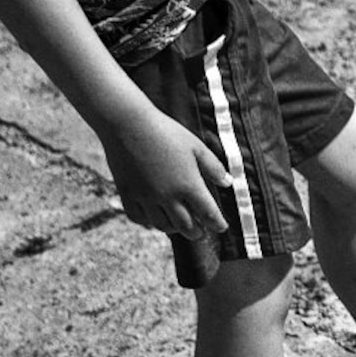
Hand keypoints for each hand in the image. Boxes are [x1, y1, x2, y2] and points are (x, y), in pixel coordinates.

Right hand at [100, 114, 230, 239]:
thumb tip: (228, 183)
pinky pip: (138, 217)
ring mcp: (145, 197)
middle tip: (202, 233)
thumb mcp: (196, 146)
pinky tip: (154, 219)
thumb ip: (214, 167)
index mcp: (189, 185)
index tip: (221, 227)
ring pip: (162, 225)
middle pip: (186, 226)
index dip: (217, 224)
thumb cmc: (166, 131)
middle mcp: (168, 196)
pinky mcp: (127, 193)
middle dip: (197, 233)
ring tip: (180, 226)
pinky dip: (148, 222)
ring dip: (175, 229)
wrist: (127, 123)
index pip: (208, 214)